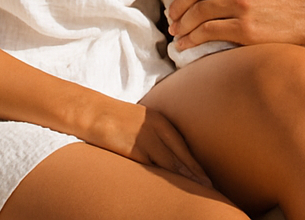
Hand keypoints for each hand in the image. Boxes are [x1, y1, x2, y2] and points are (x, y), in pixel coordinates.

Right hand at [86, 98, 210, 187]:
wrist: (94, 112)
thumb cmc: (116, 119)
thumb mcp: (141, 121)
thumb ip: (155, 134)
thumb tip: (167, 154)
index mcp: (159, 121)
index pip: (182, 146)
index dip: (195, 164)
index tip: (208, 178)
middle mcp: (155, 129)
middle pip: (180, 156)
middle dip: (195, 174)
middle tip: (209, 188)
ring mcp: (144, 139)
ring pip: (168, 164)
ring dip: (183, 178)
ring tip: (197, 191)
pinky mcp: (132, 150)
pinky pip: (150, 168)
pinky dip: (162, 179)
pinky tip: (169, 189)